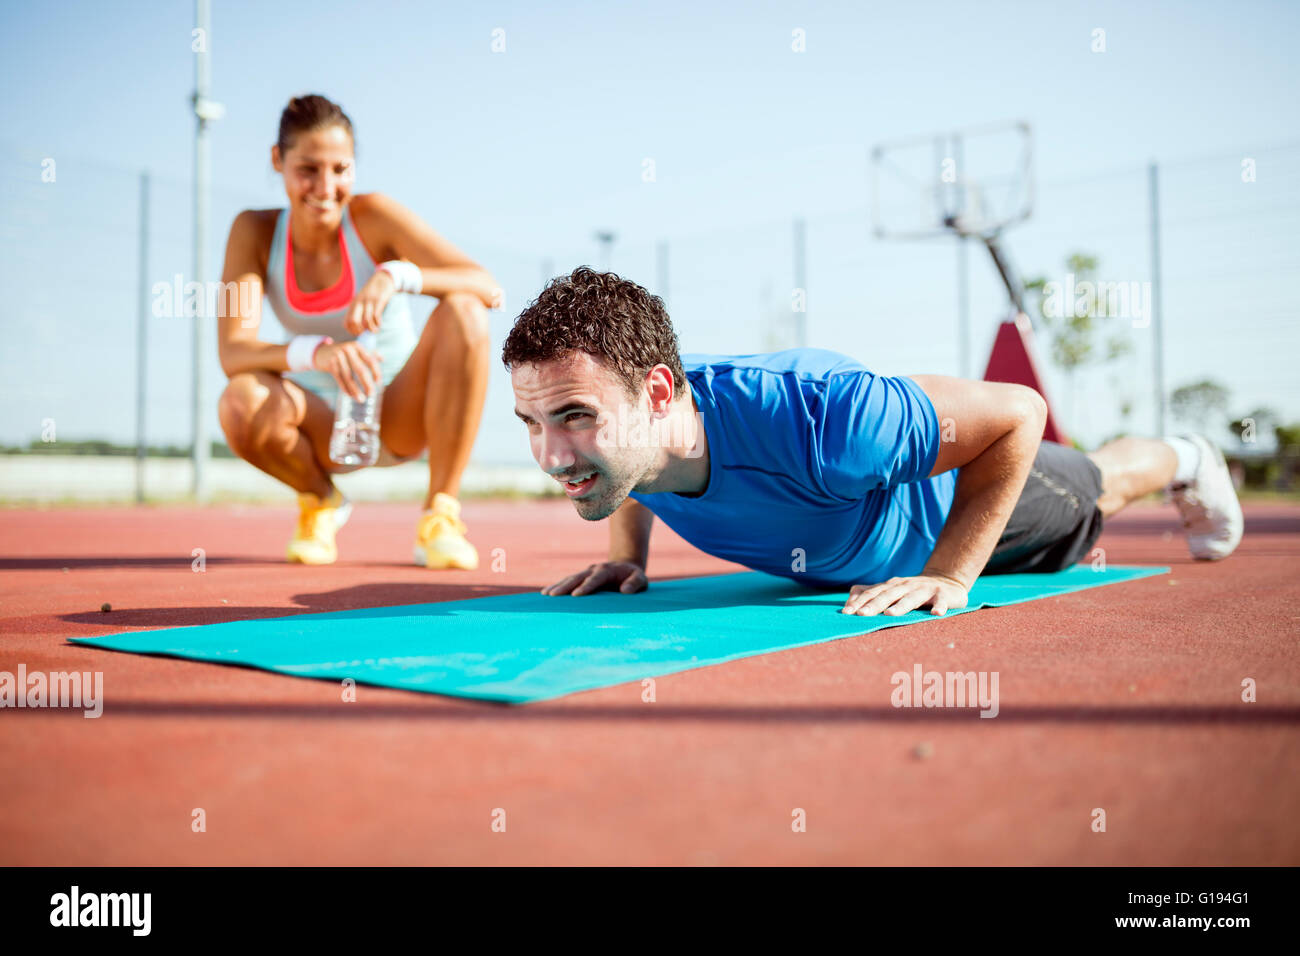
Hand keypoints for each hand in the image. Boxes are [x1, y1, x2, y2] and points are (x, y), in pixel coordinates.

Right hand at [314, 339, 382, 401]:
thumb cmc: (344, 353)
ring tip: (361, 400)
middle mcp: (348, 350)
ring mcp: (338, 357)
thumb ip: (369, 354)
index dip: (376, 372)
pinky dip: (345, 388)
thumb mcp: (356, 350)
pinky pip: (339, 379)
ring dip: (355, 390)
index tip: (378, 383)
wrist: (322, 352)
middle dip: (366, 383)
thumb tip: (382, 359)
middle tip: (371, 394)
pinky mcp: (330, 364)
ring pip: (348, 377)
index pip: (370, 360)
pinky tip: (350, 395)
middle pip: (360, 369)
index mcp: (357, 346)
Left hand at [343, 270, 394, 335]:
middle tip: (367, 333)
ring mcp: (369, 301)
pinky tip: (380, 324)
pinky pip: (376, 316)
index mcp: (353, 304)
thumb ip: (358, 310)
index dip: (352, 331)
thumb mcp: (362, 300)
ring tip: (375, 330)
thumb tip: (358, 327)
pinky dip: (378, 323)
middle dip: (360, 331)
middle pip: (354, 322)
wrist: (383, 278)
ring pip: (366, 321)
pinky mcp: (379, 300)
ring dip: (371, 329)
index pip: (347, 323)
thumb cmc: (373, 292)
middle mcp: (359, 302)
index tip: (361, 333)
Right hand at [542, 561, 646, 595]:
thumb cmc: (634, 576)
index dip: (586, 587)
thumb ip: (635, 583)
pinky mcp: (581, 578)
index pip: (595, 578)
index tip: (576, 595)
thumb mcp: (641, 579)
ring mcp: (585, 573)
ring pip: (569, 579)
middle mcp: (593, 570)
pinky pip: (567, 582)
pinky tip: (545, 594)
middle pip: (577, 578)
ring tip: (545, 595)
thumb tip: (624, 591)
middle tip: (553, 596)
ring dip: (557, 586)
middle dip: (565, 587)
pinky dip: (557, 587)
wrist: (626, 567)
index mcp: (607, 570)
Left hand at [841, 573, 968, 616]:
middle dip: (874, 604)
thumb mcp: (891, 589)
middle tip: (862, 614)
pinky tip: (936, 613)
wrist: (946, 580)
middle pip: (888, 595)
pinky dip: (939, 606)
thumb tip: (847, 603)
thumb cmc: (912, 589)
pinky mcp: (943, 595)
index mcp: (891, 586)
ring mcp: (924, 590)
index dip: (859, 602)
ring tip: (890, 614)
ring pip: (911, 598)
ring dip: (901, 606)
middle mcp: (906, 586)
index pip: (872, 593)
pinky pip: (941, 601)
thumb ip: (870, 594)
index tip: (846, 613)